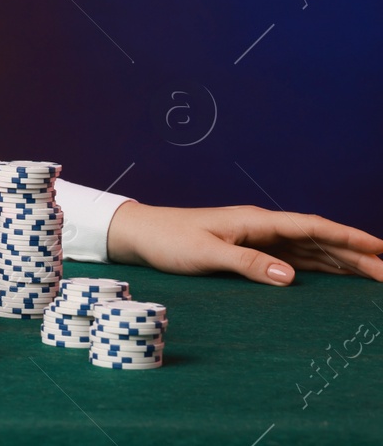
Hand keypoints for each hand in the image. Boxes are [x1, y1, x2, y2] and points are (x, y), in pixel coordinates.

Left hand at [105, 201, 382, 284]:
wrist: (141, 233)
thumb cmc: (168, 240)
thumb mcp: (205, 254)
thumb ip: (247, 263)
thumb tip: (290, 277)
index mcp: (256, 221)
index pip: (312, 227)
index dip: (348, 238)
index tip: (380, 249)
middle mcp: (262, 227)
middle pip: (320, 239)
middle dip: (357, 253)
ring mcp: (259, 238)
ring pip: (312, 249)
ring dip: (344, 260)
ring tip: (377, 274)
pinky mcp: (251, 250)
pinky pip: (296, 258)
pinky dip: (321, 266)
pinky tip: (338, 274)